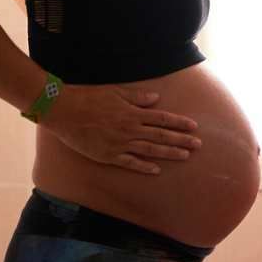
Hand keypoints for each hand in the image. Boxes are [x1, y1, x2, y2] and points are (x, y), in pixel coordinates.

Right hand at [39, 84, 201, 174]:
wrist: (64, 111)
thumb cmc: (89, 98)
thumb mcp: (116, 92)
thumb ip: (137, 97)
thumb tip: (157, 98)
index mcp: (132, 113)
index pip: (162, 118)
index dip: (179, 123)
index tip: (194, 127)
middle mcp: (129, 129)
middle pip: (161, 136)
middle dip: (181, 140)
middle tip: (198, 145)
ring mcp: (119, 143)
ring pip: (150, 150)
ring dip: (169, 153)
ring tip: (185, 156)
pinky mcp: (108, 155)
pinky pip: (130, 163)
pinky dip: (144, 167)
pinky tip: (157, 170)